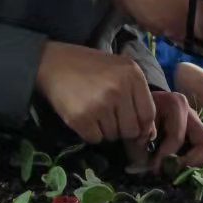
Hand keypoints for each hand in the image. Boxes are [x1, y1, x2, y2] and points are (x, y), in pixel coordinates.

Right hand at [35, 42, 155, 145]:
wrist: (53, 63)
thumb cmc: (90, 67)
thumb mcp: (120, 71)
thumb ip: (138, 97)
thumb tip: (149, 134)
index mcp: (133, 75)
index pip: (148, 114)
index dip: (143, 126)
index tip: (135, 128)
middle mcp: (119, 89)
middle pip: (132, 129)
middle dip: (122, 128)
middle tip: (109, 116)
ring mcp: (100, 104)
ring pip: (113, 135)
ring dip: (105, 130)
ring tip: (94, 111)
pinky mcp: (82, 118)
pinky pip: (95, 139)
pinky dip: (90, 133)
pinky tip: (84, 116)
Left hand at [130, 91, 202, 172]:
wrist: (138, 109)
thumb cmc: (137, 119)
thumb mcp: (134, 129)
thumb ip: (138, 147)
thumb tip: (151, 168)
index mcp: (176, 104)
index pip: (177, 138)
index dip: (165, 158)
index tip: (154, 168)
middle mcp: (193, 113)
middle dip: (190, 164)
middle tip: (174, 172)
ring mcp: (202, 125)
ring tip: (188, 172)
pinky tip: (196, 170)